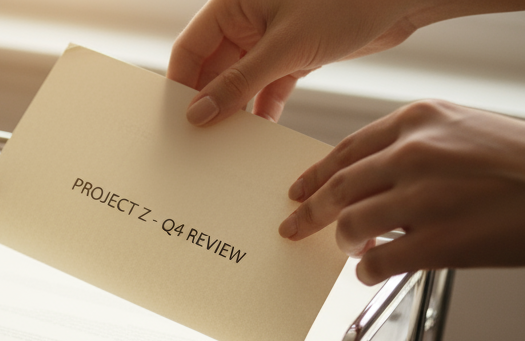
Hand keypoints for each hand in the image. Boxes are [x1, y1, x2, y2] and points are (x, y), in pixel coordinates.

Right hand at [168, 0, 424, 123]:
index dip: (180, 85)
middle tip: (200, 140)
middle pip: (211, 69)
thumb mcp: (285, 47)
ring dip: (236, 110)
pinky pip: (267, 87)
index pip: (189, 49)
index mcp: (232, 4)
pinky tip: (262, 133)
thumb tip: (198, 113)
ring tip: (228, 143)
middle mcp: (246, 20)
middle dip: (208, 103)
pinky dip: (264, 108)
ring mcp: (270, 39)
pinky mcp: (294, 54)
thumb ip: (239, 83)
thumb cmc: (346, 2)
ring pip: (239, 81)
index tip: (177, 122)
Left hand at [278, 101, 524, 283]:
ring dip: (344, 244)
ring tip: (355, 249)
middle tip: (293, 228)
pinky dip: (366, 271)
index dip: (314, 176)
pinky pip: (375, 262)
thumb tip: (368, 182)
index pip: (345, 151)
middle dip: (309, 214)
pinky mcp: (437, 241)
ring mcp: (423, 198)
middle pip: (337, 189)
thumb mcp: (463, 130)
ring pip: (349, 226)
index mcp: (418, 120)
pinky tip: (372, 271)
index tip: (297, 192)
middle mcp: (414, 154)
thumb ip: (412, 149)